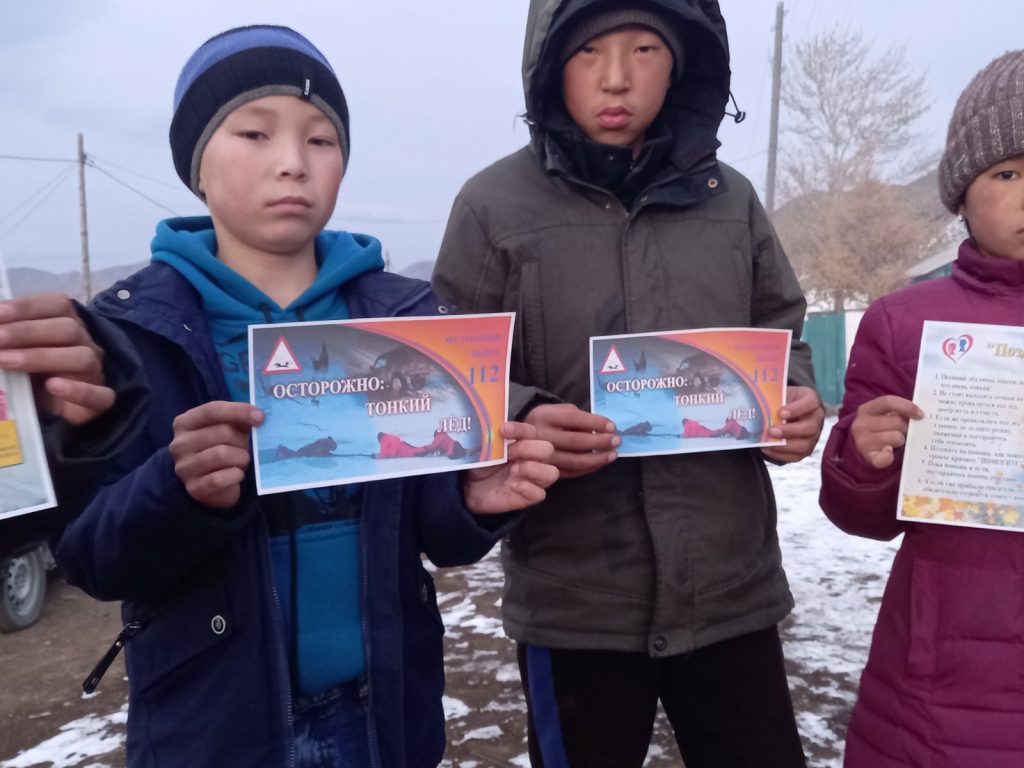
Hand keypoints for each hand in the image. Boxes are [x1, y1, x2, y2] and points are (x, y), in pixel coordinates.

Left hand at [0, 293, 114, 424]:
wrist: (52, 410)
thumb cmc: (31, 373)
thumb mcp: (16, 349)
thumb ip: (5, 338)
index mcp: (67, 324)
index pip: (58, 304)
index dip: (28, 307)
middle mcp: (85, 343)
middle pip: (69, 329)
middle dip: (27, 332)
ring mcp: (95, 371)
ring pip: (82, 358)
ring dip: (41, 357)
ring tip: (5, 361)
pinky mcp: (100, 400)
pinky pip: (100, 394)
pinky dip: (78, 390)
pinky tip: (53, 386)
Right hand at [169, 401, 263, 507]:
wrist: (212, 485)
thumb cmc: (221, 449)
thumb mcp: (228, 429)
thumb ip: (238, 419)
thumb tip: (257, 415)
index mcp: (184, 423)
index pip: (211, 410)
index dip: (238, 411)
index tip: (260, 416)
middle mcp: (179, 444)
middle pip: (221, 432)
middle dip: (241, 439)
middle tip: (245, 447)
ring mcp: (184, 468)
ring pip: (222, 454)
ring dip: (240, 457)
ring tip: (241, 460)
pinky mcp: (194, 488)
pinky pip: (221, 478)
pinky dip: (236, 475)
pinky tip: (237, 474)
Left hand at [463, 422, 558, 513]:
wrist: (469, 487)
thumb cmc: (481, 464)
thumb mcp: (484, 447)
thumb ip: (491, 435)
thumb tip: (493, 425)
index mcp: (523, 444)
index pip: (531, 431)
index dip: (519, 429)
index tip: (502, 431)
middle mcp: (532, 460)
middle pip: (547, 449)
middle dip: (527, 449)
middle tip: (508, 455)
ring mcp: (532, 480)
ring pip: (552, 473)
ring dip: (533, 469)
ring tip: (513, 470)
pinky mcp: (527, 498)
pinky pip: (540, 494)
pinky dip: (527, 488)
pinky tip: (512, 485)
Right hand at [524, 403, 617, 478]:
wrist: (521, 436)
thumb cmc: (548, 420)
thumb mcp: (559, 410)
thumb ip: (578, 418)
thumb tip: (603, 429)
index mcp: (546, 416)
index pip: (574, 418)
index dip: (595, 422)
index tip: (612, 426)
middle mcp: (542, 436)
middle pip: (575, 441)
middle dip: (599, 441)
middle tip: (616, 440)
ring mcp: (542, 456)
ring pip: (574, 461)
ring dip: (597, 459)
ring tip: (612, 454)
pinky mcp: (545, 470)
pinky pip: (570, 472)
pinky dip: (588, 469)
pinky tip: (600, 464)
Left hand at [762, 385, 824, 463]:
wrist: (787, 411)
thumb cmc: (783, 401)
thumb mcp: (780, 394)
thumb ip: (773, 399)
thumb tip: (757, 406)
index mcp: (812, 400)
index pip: (811, 403)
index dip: (797, 409)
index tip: (780, 413)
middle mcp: (816, 419)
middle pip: (810, 427)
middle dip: (789, 431)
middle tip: (771, 431)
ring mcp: (813, 436)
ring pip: (805, 445)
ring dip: (784, 446)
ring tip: (767, 442)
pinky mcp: (806, 449)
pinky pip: (796, 456)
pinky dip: (780, 454)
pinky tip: (767, 449)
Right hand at [849, 395, 923, 468]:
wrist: (859, 445)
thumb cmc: (878, 427)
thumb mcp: (881, 414)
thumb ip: (897, 410)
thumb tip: (919, 415)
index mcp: (865, 410)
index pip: (888, 402)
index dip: (907, 406)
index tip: (920, 415)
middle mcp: (860, 424)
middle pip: (896, 421)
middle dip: (904, 427)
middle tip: (901, 430)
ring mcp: (862, 442)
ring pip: (897, 438)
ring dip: (900, 440)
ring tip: (894, 441)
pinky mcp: (867, 457)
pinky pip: (886, 458)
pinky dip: (890, 456)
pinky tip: (888, 453)